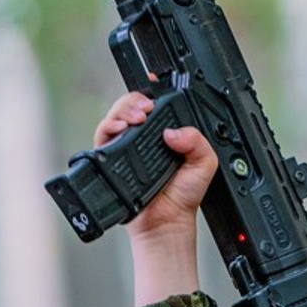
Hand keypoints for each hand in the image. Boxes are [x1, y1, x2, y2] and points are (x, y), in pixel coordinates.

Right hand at [94, 91, 217, 304]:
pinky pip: (102, 135)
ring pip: (116, 116)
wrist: (167, 222)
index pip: (156, 107)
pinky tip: (121, 127)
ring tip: (136, 116)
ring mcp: (125, 148)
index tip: (155, 84)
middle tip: (146, 108)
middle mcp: (143, 139)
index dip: (152, 93)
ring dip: (123, 109)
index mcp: (165, 137)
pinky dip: (109, 126)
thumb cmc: (183, 197)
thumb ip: (198, 144)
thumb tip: (174, 133)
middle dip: (136, 100)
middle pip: (131, 106)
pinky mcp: (110, 158)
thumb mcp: (204, 165)